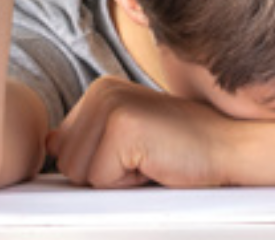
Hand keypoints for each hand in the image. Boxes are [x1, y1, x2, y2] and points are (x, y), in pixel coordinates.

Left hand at [48, 78, 235, 188]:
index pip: (62, 148)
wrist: (226, 146)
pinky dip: (128, 184)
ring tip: (149, 160)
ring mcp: (110, 105)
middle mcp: (100, 90)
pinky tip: (154, 162)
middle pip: (66, 162)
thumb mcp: (125, 142)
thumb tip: (47, 144)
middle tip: (144, 159)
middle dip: (103, 175)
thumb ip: (86, 139)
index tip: (132, 155)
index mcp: (99, 90)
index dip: (97, 166)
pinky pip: (100, 180)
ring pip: (79, 173)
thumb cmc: (179, 149)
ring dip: (115, 180)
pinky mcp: (122, 126)